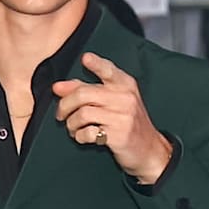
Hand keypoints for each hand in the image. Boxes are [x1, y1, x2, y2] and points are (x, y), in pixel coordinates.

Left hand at [53, 52, 172, 183]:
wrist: (149, 150)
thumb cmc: (127, 122)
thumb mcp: (113, 101)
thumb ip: (86, 89)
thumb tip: (58, 87)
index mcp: (125, 85)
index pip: (108, 70)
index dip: (96, 63)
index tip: (85, 58)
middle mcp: (125, 98)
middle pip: (83, 93)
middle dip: (65, 105)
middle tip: (61, 114)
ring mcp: (123, 117)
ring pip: (83, 113)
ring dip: (71, 123)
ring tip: (73, 128)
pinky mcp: (119, 135)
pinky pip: (88, 132)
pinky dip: (79, 135)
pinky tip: (82, 136)